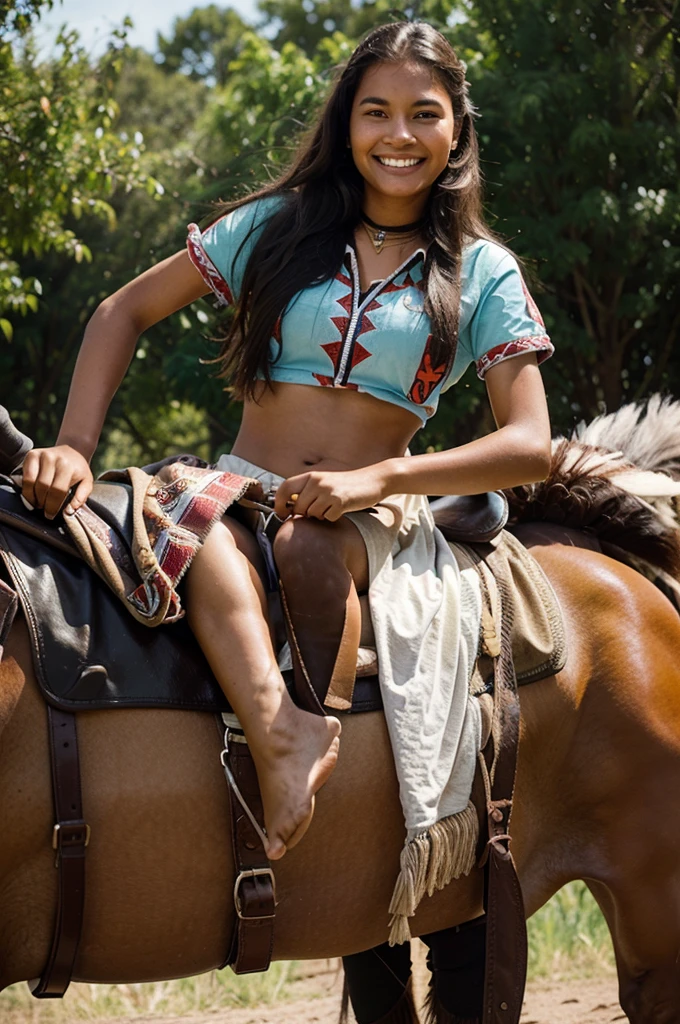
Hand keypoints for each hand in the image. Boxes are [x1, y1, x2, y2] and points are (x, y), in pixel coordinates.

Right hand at [21, 445, 93, 519]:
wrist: (71, 451)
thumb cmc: (78, 470)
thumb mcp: (87, 482)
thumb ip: (81, 497)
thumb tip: (69, 511)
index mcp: (67, 466)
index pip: (57, 491)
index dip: (52, 506)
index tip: (50, 514)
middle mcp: (53, 459)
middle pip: (43, 488)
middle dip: (42, 503)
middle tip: (44, 509)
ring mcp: (41, 455)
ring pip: (32, 482)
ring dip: (32, 497)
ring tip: (38, 503)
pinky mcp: (32, 455)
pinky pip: (25, 476)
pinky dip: (26, 488)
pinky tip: (31, 494)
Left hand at [274, 465, 391, 521]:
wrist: (373, 480)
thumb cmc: (347, 484)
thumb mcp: (324, 482)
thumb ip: (307, 491)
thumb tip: (290, 508)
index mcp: (311, 476)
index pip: (285, 488)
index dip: (279, 503)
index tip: (282, 514)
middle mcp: (317, 482)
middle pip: (299, 507)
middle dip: (305, 514)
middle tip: (318, 511)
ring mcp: (328, 492)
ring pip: (312, 514)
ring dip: (321, 515)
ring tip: (332, 507)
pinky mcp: (340, 502)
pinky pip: (328, 518)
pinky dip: (333, 517)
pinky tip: (341, 509)